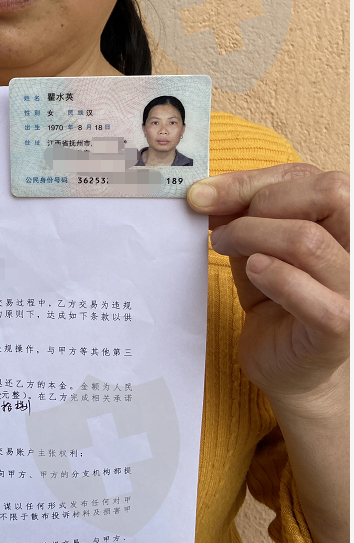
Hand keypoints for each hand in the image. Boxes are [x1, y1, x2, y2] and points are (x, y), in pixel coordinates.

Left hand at [187, 164, 348, 403]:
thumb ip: (243, 212)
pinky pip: (306, 291)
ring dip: (252, 236)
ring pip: (308, 239)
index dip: (253, 180)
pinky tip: (253, 273)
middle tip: (222, 226)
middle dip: (262, 202)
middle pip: (331, 194)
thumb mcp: (258, 243)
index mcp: (347, 223)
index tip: (204, 194)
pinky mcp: (339, 326)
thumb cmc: (276, 297)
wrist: (287, 364)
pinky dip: (271, 275)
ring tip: (223, 246)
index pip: (313, 177)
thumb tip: (204, 192)